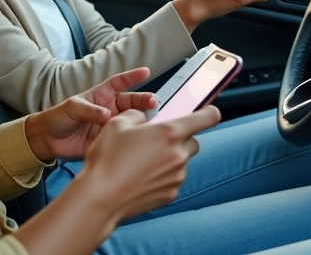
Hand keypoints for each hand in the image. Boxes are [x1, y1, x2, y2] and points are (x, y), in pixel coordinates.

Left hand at [24, 68, 156, 161]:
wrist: (47, 140)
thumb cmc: (59, 117)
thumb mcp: (73, 107)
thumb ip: (91, 110)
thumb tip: (108, 115)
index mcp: (101, 95)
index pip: (120, 83)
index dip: (133, 77)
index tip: (146, 72)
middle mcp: (109, 109)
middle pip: (131, 102)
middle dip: (144, 101)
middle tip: (153, 102)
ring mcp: (109, 125)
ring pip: (130, 120)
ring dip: (140, 119)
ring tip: (148, 119)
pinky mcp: (107, 141)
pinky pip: (121, 139)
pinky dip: (129, 138)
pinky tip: (136, 138)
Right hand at [79, 106, 221, 223]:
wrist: (100, 197)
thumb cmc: (107, 159)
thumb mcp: (117, 123)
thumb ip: (136, 114)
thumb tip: (143, 118)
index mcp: (169, 133)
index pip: (207, 118)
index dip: (210, 112)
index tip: (209, 112)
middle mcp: (178, 155)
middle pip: (193, 141)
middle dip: (180, 139)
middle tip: (157, 142)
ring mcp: (176, 177)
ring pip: (181, 162)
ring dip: (169, 159)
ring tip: (141, 162)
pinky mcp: (170, 194)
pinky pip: (172, 180)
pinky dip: (162, 176)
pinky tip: (141, 177)